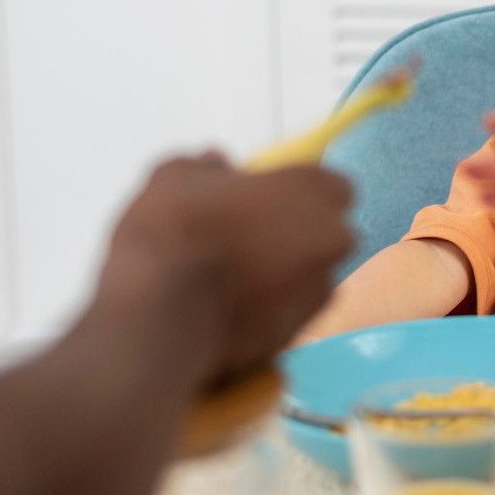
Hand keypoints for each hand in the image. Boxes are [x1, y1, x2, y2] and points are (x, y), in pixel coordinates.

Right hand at [91, 151, 354, 384]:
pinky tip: (230, 309)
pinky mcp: (300, 333)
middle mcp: (333, 239)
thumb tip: (216, 161)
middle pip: (327, 232)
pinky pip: (290, 313)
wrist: (160, 317)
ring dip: (286, 273)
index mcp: (315, 190)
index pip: (332, 185)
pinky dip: (271, 309)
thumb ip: (205, 167)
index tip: (266, 197)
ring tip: (233, 278)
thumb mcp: (175, 177)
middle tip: (247, 237)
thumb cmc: (174, 229)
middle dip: (299, 234)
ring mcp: (321, 290)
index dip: (300, 191)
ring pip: (312, 275)